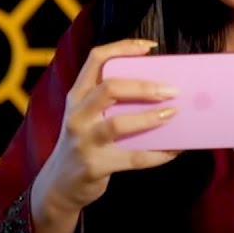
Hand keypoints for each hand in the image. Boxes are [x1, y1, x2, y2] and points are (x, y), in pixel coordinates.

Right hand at [32, 39, 180, 219]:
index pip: (96, 59)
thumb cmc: (83, 143)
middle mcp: (77, 114)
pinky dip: (158, 154)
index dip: (123, 47)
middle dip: (144, 86)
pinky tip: (175, 149)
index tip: (149, 47)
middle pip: (110, 88)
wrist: (59, 185)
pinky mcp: (95, 166)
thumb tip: (159, 88)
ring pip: (119, 124)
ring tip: (173, 115)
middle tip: (172, 90)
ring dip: (151, 118)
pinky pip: (133, 158)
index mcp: (77, 96)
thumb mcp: (86, 116)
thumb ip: (110, 101)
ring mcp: (84, 141)